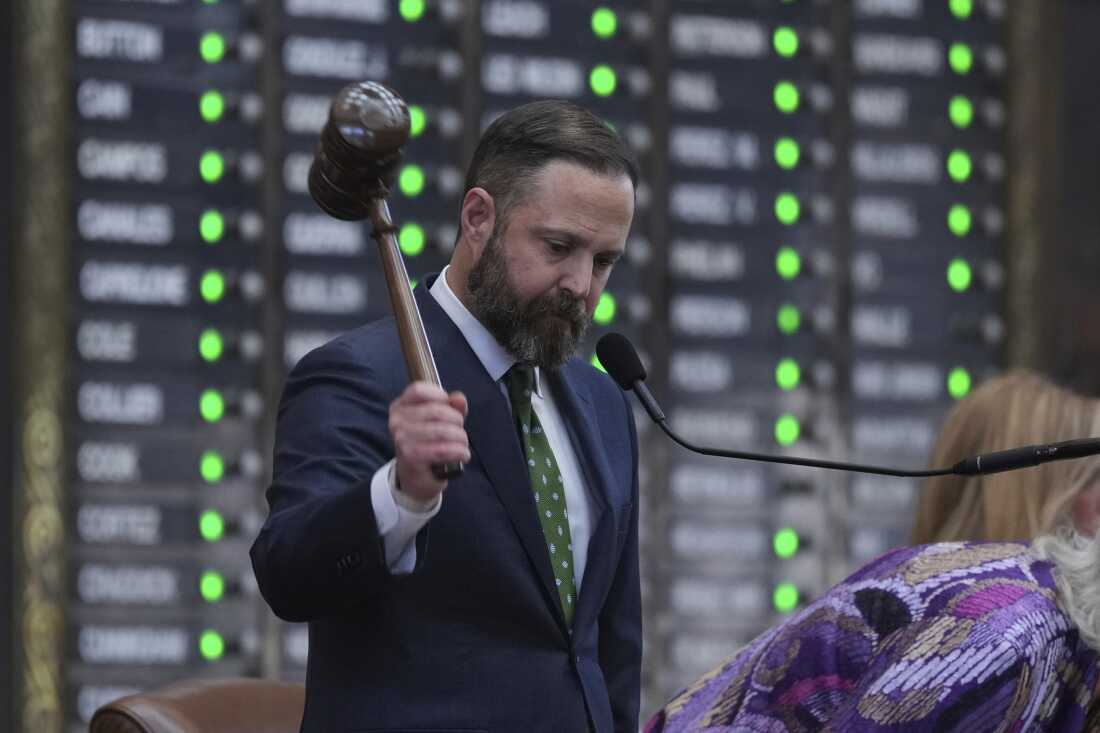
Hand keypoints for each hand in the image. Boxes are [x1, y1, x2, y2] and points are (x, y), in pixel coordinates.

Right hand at [389, 381, 469, 502]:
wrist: (415, 478)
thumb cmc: (428, 444)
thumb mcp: (441, 421)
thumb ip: (451, 407)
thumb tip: (458, 398)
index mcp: (400, 407)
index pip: (419, 390)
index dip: (440, 396)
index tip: (450, 408)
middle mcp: (397, 421)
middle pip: (437, 410)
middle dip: (457, 421)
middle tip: (460, 433)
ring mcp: (402, 439)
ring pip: (443, 431)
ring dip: (461, 439)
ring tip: (462, 445)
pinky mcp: (411, 456)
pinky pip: (444, 449)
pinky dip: (459, 452)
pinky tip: (463, 455)